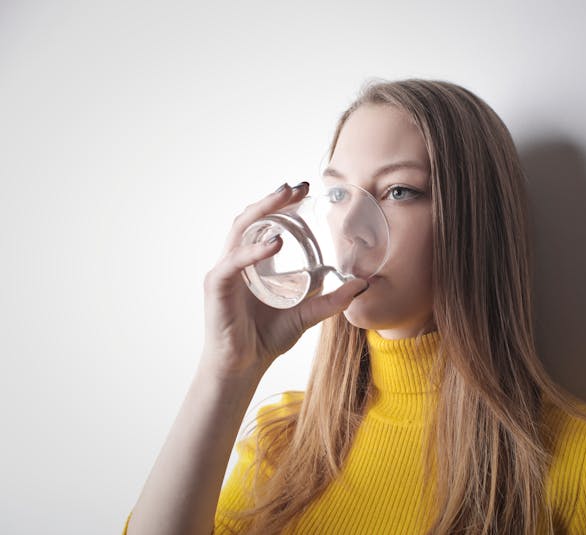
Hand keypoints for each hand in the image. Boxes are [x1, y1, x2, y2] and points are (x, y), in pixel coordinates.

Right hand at [198, 182, 368, 380]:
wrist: (244, 366)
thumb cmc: (266, 338)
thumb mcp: (307, 314)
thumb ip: (331, 299)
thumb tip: (361, 285)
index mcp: (253, 262)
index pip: (265, 223)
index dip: (283, 204)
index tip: (306, 190)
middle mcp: (236, 260)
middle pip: (252, 219)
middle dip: (274, 199)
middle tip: (299, 187)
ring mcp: (225, 271)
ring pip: (240, 230)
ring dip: (262, 210)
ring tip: (285, 198)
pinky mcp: (217, 286)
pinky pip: (234, 262)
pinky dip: (254, 250)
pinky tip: (275, 244)